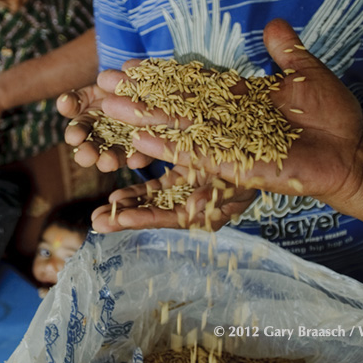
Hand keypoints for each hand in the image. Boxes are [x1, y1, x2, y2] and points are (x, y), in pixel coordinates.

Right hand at [57, 82, 153, 171]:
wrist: (135, 88)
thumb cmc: (106, 89)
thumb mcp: (90, 92)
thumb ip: (75, 99)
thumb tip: (63, 103)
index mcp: (85, 128)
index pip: (77, 133)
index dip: (75, 134)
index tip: (74, 137)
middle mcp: (103, 141)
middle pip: (93, 150)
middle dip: (89, 154)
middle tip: (87, 156)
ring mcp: (123, 146)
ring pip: (115, 156)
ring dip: (110, 161)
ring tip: (108, 162)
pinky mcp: (144, 147)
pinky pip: (142, 155)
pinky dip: (138, 159)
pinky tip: (135, 161)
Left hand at [91, 166, 257, 232]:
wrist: (266, 141)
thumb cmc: (260, 165)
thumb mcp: (238, 179)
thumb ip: (213, 194)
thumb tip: (191, 212)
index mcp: (210, 211)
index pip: (170, 217)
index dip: (144, 218)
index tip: (117, 218)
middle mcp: (197, 205)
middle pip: (155, 213)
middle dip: (126, 217)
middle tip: (96, 221)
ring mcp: (189, 189)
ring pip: (152, 199)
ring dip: (127, 204)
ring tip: (99, 210)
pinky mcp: (186, 173)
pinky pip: (159, 185)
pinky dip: (140, 188)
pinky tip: (118, 193)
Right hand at [97, 19, 362, 205]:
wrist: (351, 151)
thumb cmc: (331, 115)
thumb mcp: (306, 74)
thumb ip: (287, 53)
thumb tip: (273, 24)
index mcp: (235, 100)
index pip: (190, 83)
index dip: (160, 75)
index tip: (129, 65)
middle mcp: (224, 122)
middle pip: (173, 105)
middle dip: (138, 95)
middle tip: (101, 83)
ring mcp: (228, 144)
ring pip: (177, 129)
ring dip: (142, 118)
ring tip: (108, 107)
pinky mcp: (237, 165)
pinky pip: (198, 155)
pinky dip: (170, 147)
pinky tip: (141, 138)